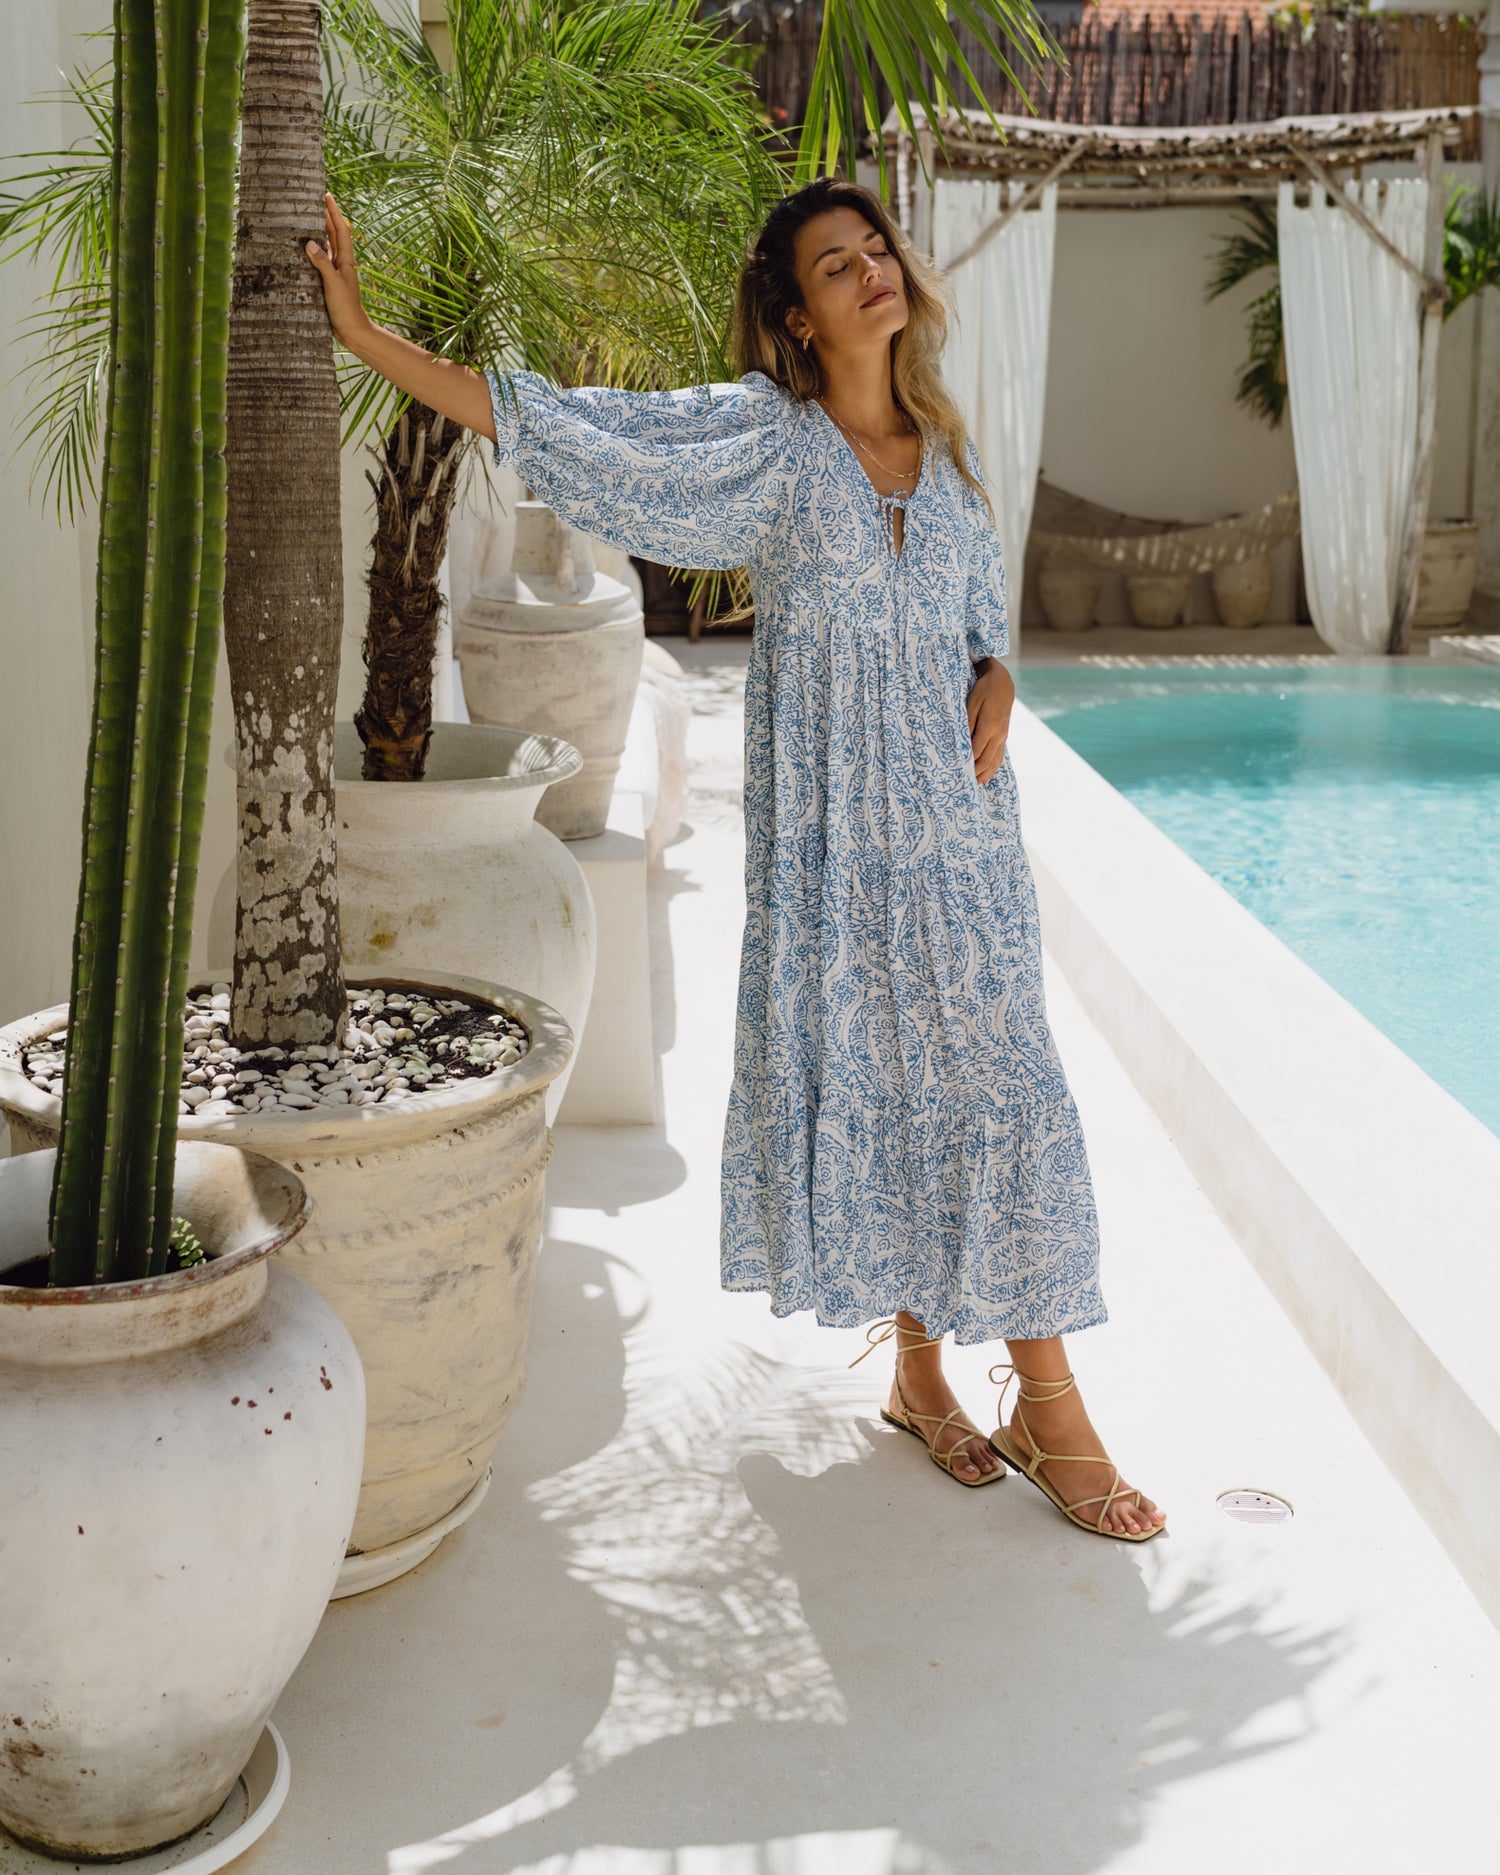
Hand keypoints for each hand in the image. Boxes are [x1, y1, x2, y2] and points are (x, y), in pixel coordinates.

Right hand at [304, 192, 370, 346]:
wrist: (352, 331)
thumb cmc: (346, 308)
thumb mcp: (333, 284)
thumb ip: (322, 263)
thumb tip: (309, 242)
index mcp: (346, 260)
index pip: (340, 230)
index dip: (334, 212)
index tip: (327, 195)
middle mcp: (341, 263)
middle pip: (333, 234)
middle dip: (326, 216)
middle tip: (313, 200)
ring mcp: (335, 272)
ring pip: (326, 246)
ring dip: (318, 231)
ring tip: (306, 217)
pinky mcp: (328, 281)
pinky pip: (320, 260)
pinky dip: (313, 250)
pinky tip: (303, 246)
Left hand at [966, 659, 1012, 784]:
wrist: (1003, 683)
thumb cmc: (983, 690)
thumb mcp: (971, 703)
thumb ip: (968, 722)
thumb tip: (963, 741)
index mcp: (989, 726)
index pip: (975, 751)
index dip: (966, 763)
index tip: (955, 772)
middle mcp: (998, 734)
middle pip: (985, 760)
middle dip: (974, 773)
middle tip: (961, 784)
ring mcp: (1003, 737)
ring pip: (994, 761)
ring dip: (984, 774)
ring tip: (973, 785)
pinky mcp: (1004, 737)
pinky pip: (999, 757)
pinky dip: (993, 768)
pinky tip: (986, 777)